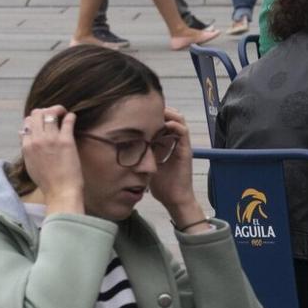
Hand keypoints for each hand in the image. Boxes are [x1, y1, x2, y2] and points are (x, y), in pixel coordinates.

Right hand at [20, 106, 84, 213]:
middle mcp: (36, 140)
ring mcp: (51, 139)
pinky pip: (67, 121)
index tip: (43, 122)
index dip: (35, 120)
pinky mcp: (66, 141)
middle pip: (36, 114)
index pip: (27, 122)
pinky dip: (70, 116)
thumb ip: (27, 148)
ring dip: (58, 109)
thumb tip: (23, 134)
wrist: (60, 191)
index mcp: (26, 146)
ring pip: (49, 113)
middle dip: (45, 110)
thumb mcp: (30, 164)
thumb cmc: (46, 181)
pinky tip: (72, 117)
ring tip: (63, 113)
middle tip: (54, 114)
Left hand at [147, 106, 205, 225]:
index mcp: (167, 145)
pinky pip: (183, 132)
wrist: (175, 199)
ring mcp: (182, 145)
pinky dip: (174, 125)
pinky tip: (164, 124)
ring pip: (179, 120)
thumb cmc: (161, 186)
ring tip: (156, 112)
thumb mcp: (146, 166)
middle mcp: (176, 143)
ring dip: (168, 114)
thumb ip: (140, 156)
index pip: (162, 123)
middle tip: (145, 107)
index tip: (138, 112)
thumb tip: (121, 148)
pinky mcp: (186, 150)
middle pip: (171, 117)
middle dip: (159, 111)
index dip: (152, 115)